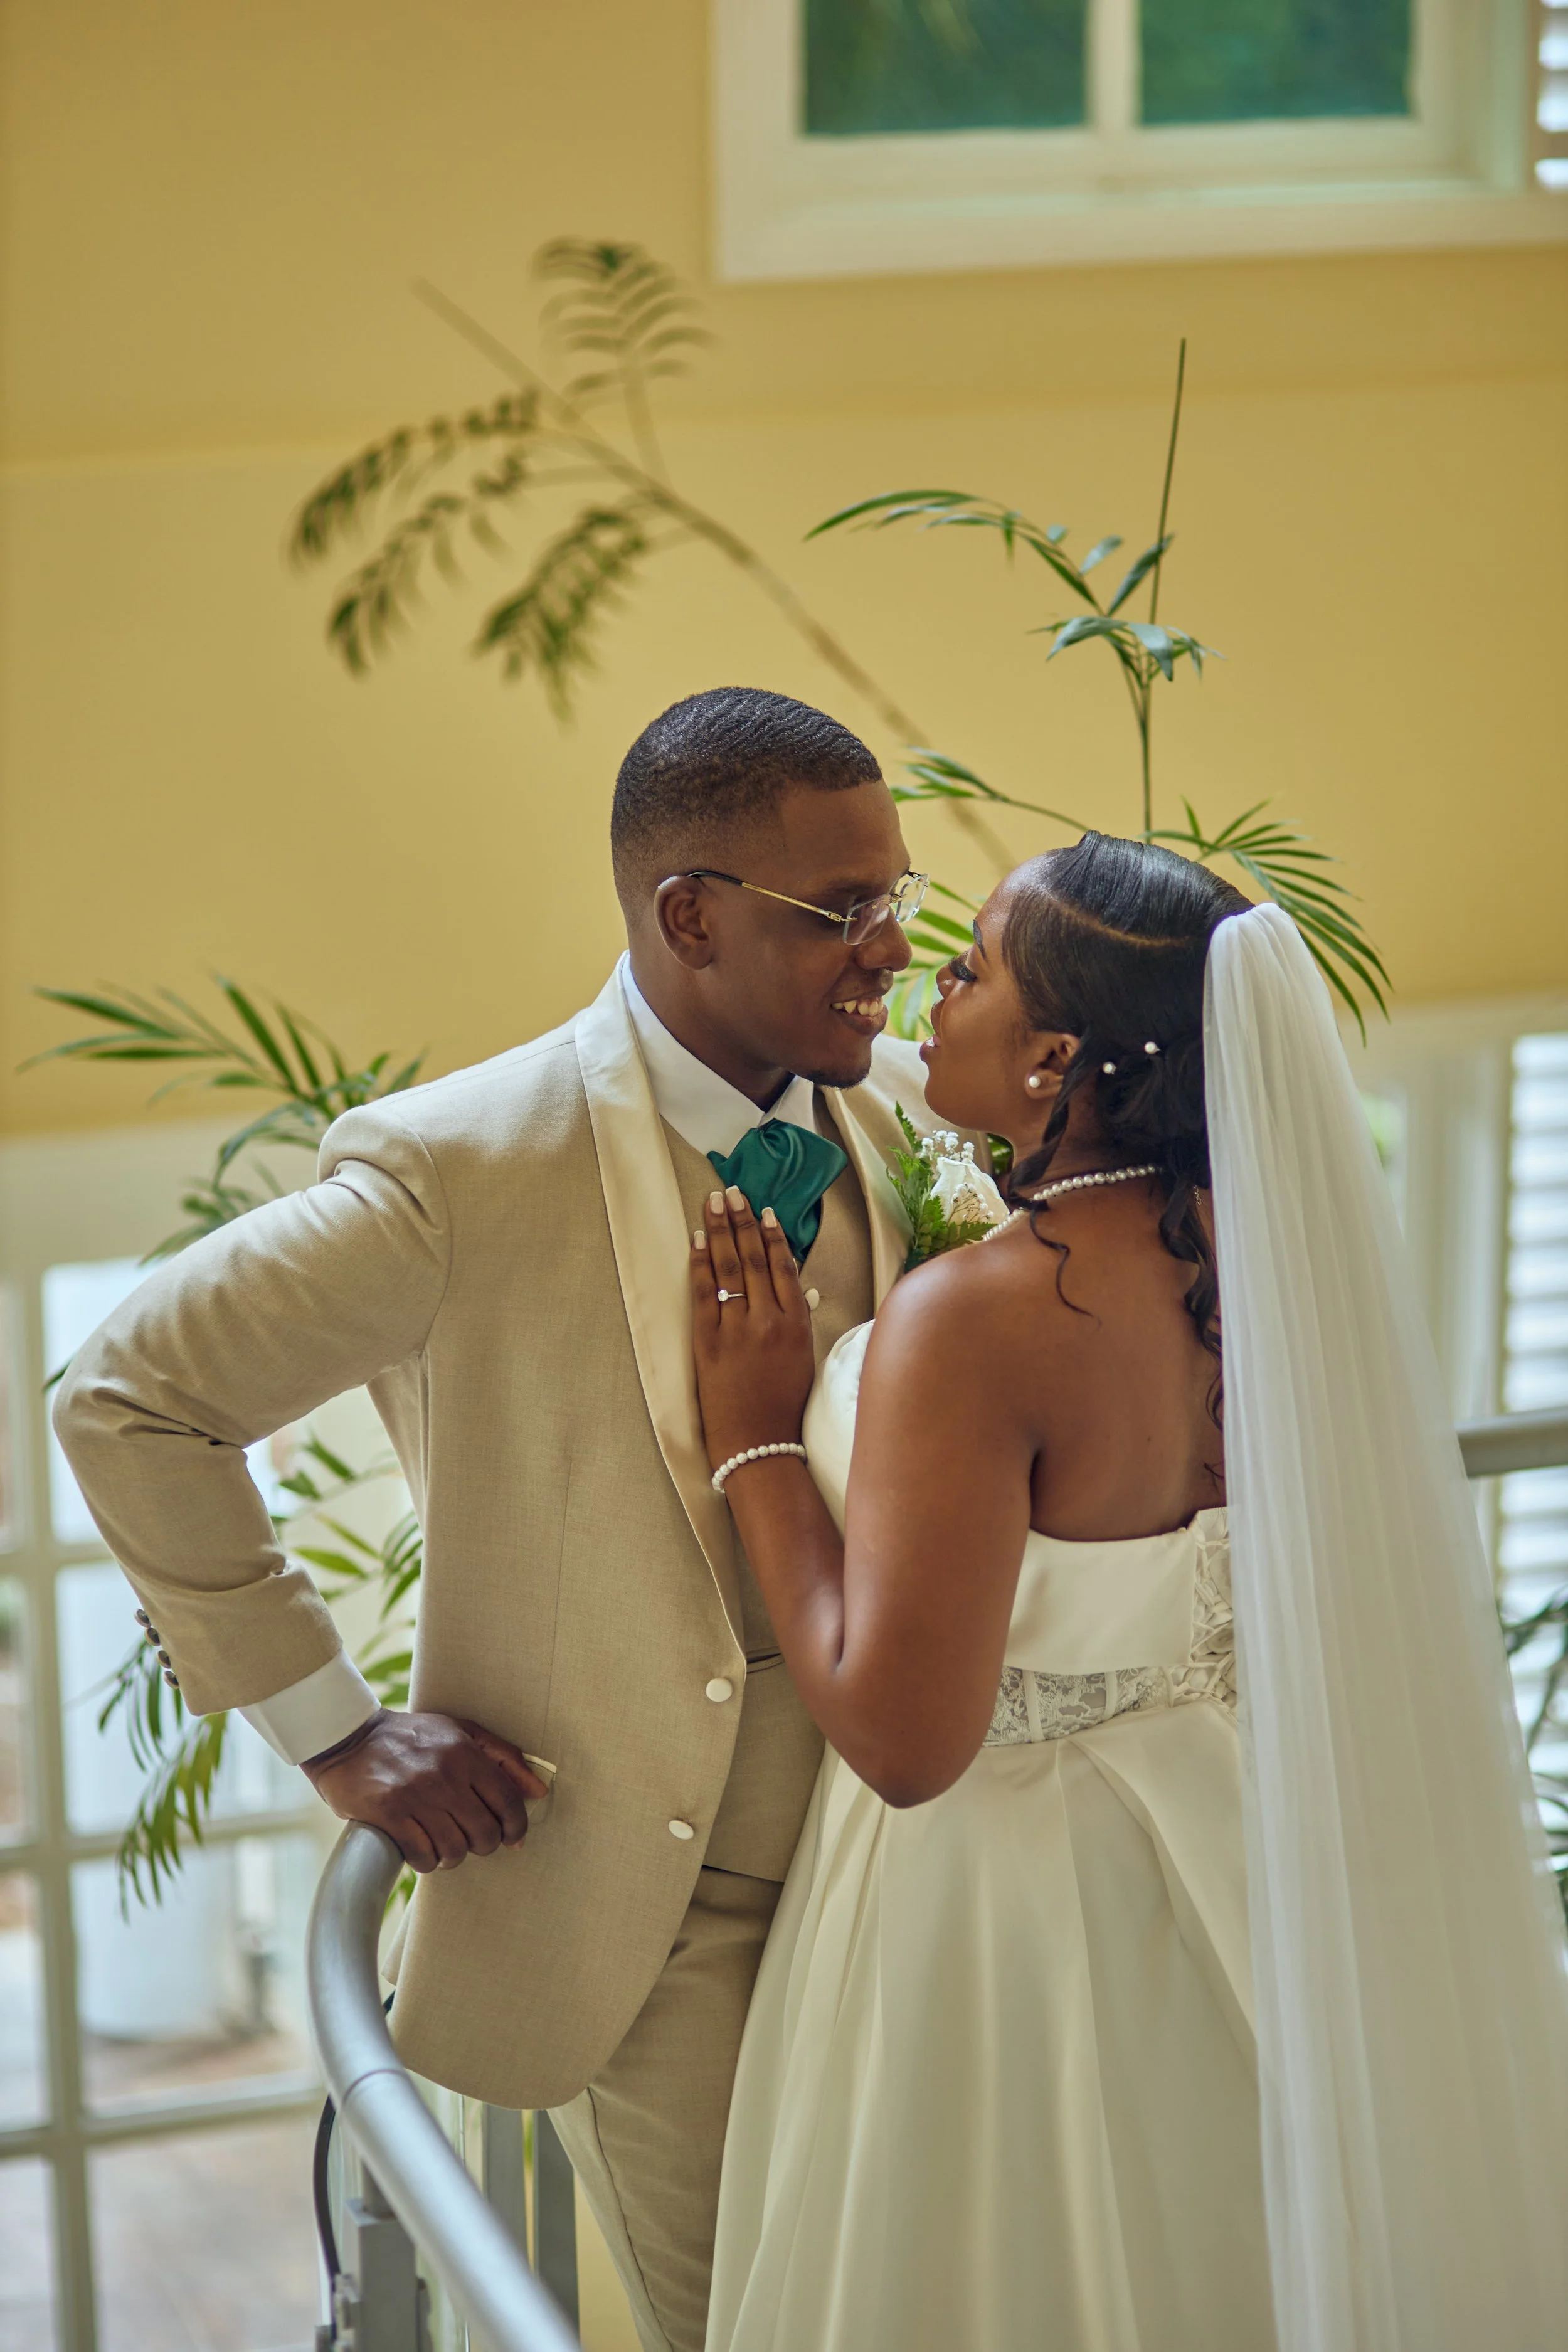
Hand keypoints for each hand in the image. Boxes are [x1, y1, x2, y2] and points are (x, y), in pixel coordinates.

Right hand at [302, 1708, 549, 1873]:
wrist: (349, 1739)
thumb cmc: (412, 1738)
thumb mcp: (461, 1732)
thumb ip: (503, 1758)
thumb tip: (538, 1792)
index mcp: (465, 1752)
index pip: (507, 1802)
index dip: (516, 1827)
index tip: (512, 1838)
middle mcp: (444, 1774)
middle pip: (485, 1833)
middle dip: (483, 1845)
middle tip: (470, 1839)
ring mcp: (416, 1795)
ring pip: (455, 1850)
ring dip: (452, 1856)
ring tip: (443, 1845)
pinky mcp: (389, 1813)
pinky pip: (423, 1856)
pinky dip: (426, 1860)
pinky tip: (421, 1848)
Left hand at [690, 1187, 815, 1469]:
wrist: (757, 1445)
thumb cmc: (785, 1406)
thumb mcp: (804, 1360)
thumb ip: (801, 1320)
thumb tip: (802, 1289)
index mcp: (796, 1324)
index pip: (784, 1266)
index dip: (773, 1235)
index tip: (765, 1210)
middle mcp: (767, 1321)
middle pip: (755, 1258)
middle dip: (742, 1221)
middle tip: (732, 1191)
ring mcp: (736, 1330)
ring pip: (729, 1267)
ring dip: (719, 1230)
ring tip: (714, 1202)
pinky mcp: (707, 1342)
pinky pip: (703, 1293)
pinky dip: (699, 1263)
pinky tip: (696, 1239)